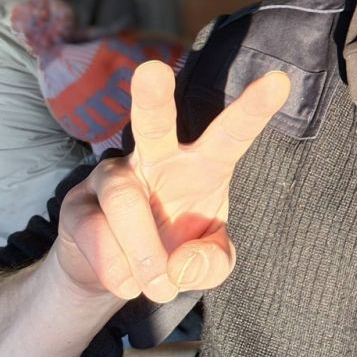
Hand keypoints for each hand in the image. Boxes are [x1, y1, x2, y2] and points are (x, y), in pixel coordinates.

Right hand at [52, 60, 290, 302]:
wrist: (119, 277)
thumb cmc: (175, 252)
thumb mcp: (208, 265)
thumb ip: (211, 264)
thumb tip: (177, 264)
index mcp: (202, 165)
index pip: (231, 134)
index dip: (253, 110)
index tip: (279, 80)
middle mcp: (156, 158)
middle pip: (152, 123)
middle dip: (152, 98)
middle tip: (151, 71)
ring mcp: (112, 176)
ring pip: (124, 202)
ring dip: (143, 252)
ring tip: (157, 285)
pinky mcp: (77, 204)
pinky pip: (96, 233)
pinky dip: (118, 270)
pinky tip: (128, 282)